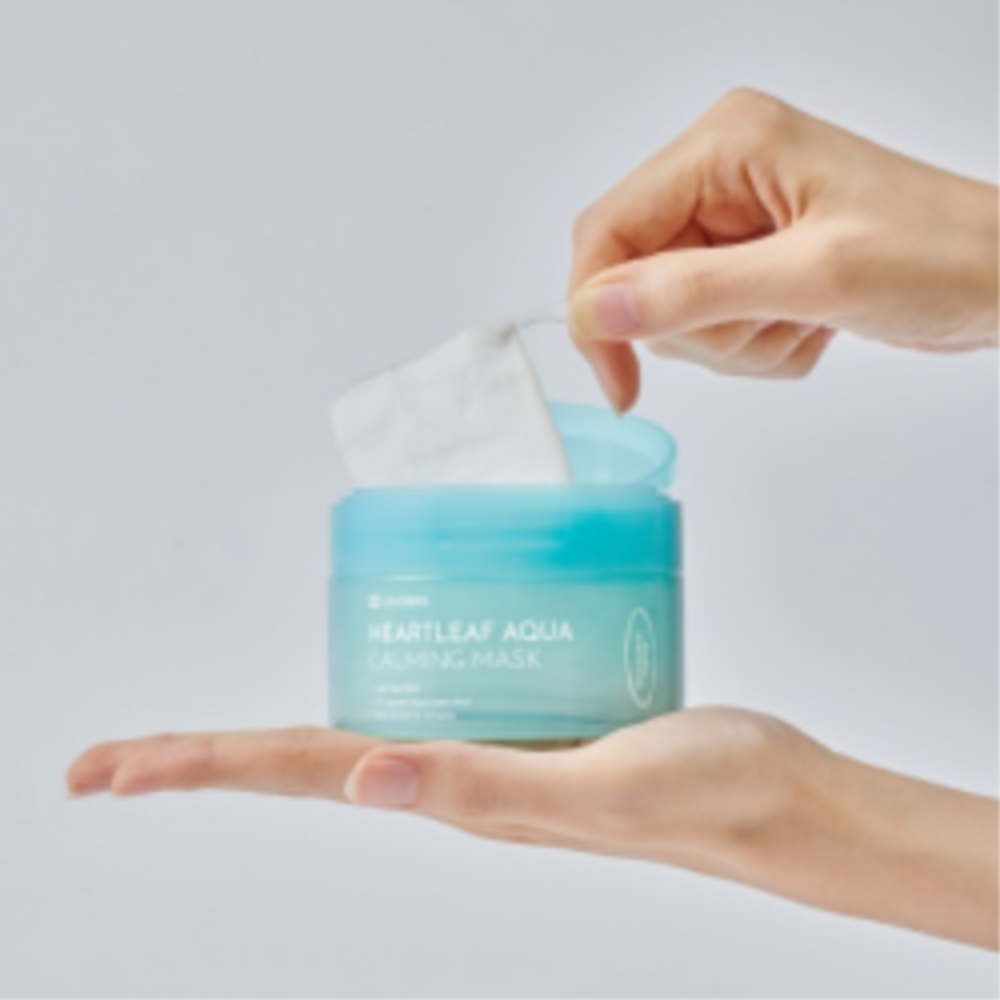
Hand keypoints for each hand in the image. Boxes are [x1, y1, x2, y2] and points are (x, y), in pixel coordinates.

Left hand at [67, 706, 997, 948]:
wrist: (769, 794)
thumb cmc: (702, 794)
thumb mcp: (597, 789)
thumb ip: (488, 787)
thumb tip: (367, 779)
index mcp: (456, 793)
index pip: (302, 773)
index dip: (202, 766)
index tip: (106, 772)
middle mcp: (455, 775)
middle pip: (305, 760)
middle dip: (208, 761)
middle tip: (119, 763)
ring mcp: (486, 748)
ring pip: (360, 730)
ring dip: (276, 738)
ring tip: (211, 737)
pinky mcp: (525, 718)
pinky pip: (430, 696)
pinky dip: (377, 681)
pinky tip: (375, 662)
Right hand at [568, 89, 998, 410]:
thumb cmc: (936, 256)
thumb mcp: (811, 276)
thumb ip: (692, 293)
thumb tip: (593, 310)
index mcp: (723, 145)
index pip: (607, 231)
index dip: (599, 311)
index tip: (620, 381)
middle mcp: (719, 175)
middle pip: (637, 281)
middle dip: (699, 329)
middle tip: (770, 322)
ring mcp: (734, 220)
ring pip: (673, 315)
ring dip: (736, 342)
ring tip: (802, 321)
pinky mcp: (751, 260)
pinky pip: (711, 328)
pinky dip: (756, 346)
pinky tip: (809, 325)